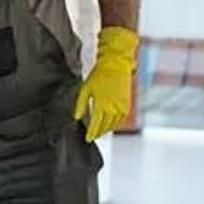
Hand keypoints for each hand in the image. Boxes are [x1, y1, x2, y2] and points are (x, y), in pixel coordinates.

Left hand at [74, 27, 138, 142]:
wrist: (116, 64)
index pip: (96, 124)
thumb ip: (81, 105)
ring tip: (99, 133)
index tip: (87, 139)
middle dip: (98, 133)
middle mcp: (113, 107)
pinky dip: (114, 124)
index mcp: (102, 104)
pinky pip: (121, 119)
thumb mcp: (85, 89)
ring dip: (106, 130)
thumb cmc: (98, 75)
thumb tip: (76, 117)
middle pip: (105, 127)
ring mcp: (122, 106)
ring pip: (113, 125)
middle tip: (91, 137)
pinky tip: (109, 125)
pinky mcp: (127, 104)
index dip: (91, 133)